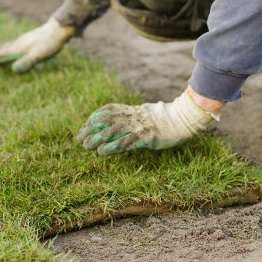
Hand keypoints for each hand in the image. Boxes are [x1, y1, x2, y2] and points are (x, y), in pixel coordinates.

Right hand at [0, 17, 74, 72]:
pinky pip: (10, 44)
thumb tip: (14, 69)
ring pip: (3, 45)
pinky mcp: (26, 39)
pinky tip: (6, 48)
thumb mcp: (39, 56)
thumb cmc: (50, 45)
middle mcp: (17, 43)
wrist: (58, 30)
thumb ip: (27, 62)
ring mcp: (21, 40)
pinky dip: (2, 47)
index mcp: (17, 48)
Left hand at [76, 91, 213, 155]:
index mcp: (132, 110)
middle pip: (105, 120)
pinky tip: (102, 152)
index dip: (94, 118)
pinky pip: (125, 142)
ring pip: (112, 131)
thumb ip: (132, 117)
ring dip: (96, 138)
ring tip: (86, 146)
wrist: (182, 120)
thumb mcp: (145, 113)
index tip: (85, 126)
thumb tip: (120, 123)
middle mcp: (132, 116)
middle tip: (79, 139)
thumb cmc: (164, 119)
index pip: (107, 110)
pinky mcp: (145, 137)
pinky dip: (111, 147)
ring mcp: (138, 126)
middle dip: (90, 129)